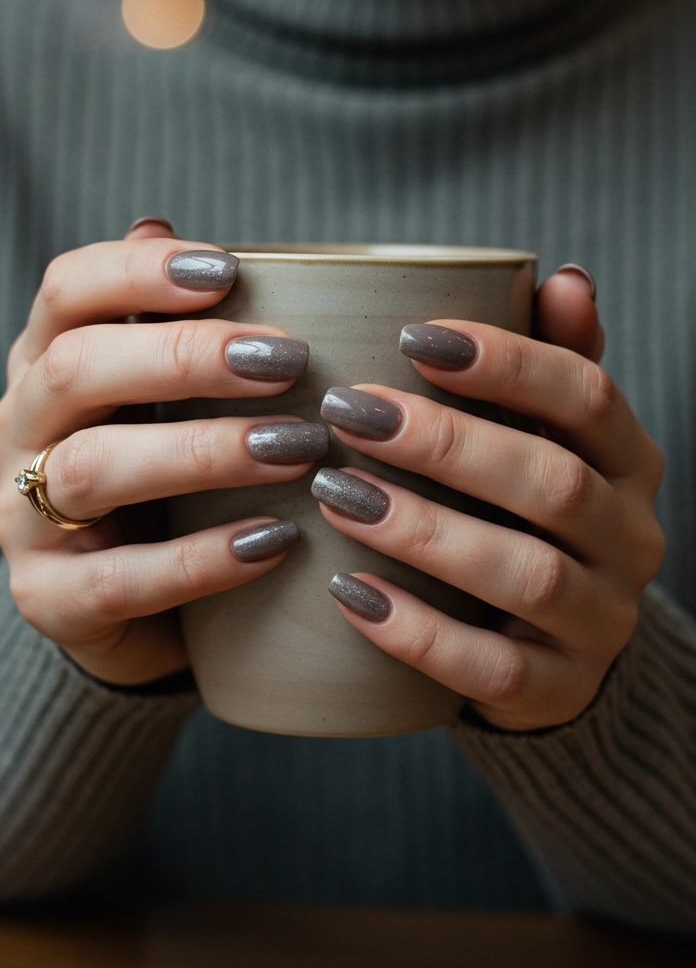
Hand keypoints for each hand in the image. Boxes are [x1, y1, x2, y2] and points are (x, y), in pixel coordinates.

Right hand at [0, 220, 326, 685]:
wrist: (140, 613)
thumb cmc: (171, 481)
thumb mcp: (169, 399)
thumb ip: (173, 324)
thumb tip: (163, 225)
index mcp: (45, 362)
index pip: (66, 291)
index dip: (140, 272)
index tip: (229, 271)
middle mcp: (19, 431)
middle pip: (74, 369)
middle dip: (183, 358)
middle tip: (286, 361)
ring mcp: (20, 518)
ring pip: (88, 469)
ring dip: (201, 451)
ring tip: (296, 448)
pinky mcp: (45, 600)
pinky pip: (115, 580)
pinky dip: (199, 560)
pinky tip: (273, 541)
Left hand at [317, 268, 664, 730]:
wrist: (548, 646)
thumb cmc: (524, 514)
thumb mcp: (544, 436)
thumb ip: (549, 361)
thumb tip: (563, 278)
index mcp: (628, 459)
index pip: (587, 395)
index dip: (506, 361)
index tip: (409, 335)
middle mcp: (632, 537)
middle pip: (554, 483)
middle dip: (447, 444)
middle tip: (348, 412)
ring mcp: (603, 620)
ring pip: (527, 575)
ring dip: (425, 531)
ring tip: (335, 495)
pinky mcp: (559, 689)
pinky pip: (493, 669)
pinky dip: (418, 632)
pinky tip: (349, 591)